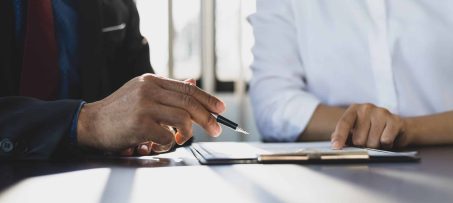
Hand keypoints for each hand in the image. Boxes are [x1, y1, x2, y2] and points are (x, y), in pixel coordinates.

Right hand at [77, 74, 224, 152]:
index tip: (220, 108)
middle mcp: (149, 89)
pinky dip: (167, 143)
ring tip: (180, 139)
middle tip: (216, 129)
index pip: (187, 89)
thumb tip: (194, 83)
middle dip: (208, 117)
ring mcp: (144, 106)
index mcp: (151, 81)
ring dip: (187, 133)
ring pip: (183, 119)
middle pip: (189, 103)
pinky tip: (156, 143)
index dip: (207, 99)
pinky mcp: (140, 124)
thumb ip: (168, 91)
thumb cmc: (119, 112)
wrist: (90, 123)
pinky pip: (167, 136)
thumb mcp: (143, 94)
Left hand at [331, 103, 410, 148]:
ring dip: (375, 146)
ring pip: (372, 141)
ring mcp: (381, 113)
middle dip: (363, 145)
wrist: (398, 127)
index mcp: (354, 110)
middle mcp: (367, 108)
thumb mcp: (356, 130)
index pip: (344, 123)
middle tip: (368, 141)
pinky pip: (385, 141)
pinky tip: (388, 139)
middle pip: (359, 138)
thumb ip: (344, 135)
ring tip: (378, 139)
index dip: (339, 136)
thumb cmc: (373, 129)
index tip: (336, 147)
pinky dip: (386, 145)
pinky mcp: (394, 120)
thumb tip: (335, 143)